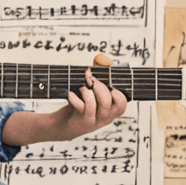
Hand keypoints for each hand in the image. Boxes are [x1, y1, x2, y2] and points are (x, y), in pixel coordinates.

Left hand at [1, 53, 127, 146]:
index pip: (122, 103)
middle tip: (91, 81)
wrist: (63, 125)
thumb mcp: (90, 94)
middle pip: (111, 101)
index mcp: (110, 111)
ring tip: (82, 88)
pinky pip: (85, 106)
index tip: (106, 84)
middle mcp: (105, 117)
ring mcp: (95, 120)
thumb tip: (100, 60)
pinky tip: (71, 95)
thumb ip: (97, 76)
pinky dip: (76, 97)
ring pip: (100, 104)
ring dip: (89, 91)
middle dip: (100, 87)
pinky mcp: (84, 121)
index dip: (117, 92)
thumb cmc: (78, 107)